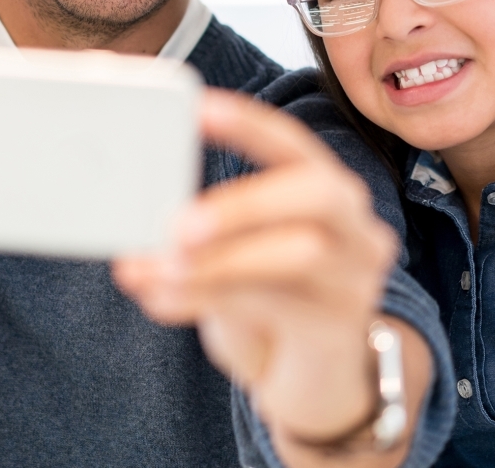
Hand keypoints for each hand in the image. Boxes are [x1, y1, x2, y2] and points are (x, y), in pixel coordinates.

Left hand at [112, 89, 399, 450]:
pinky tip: (163, 300)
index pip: (293, 144)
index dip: (248, 124)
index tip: (197, 109)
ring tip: (158, 269)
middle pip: (317, 191)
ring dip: (220, 260)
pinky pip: (279, 305)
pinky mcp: (342, 328)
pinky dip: (211, 298)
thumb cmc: (269, 306)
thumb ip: (204, 237)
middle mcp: (356, 226)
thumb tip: (135, 229)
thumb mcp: (234, 260)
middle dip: (243, 201)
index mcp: (326, 191)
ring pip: (300, 252)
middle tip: (178, 224)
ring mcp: (358, 279)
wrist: (315, 384)